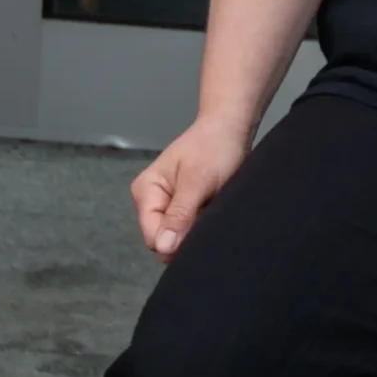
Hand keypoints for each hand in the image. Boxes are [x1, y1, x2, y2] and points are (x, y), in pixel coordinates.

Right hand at [132, 116, 250, 259]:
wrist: (230, 127)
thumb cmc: (214, 148)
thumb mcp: (197, 181)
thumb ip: (180, 214)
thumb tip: (163, 248)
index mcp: (145, 192)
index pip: (152, 236)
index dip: (175, 243)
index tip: (201, 233)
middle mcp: (150, 201)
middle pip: (163, 238)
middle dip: (186, 236)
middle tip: (209, 218)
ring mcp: (166, 204)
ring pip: (176, 235)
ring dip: (195, 230)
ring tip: (212, 212)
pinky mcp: (181, 206)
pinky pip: (187, 227)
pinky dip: (200, 224)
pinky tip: (212, 212)